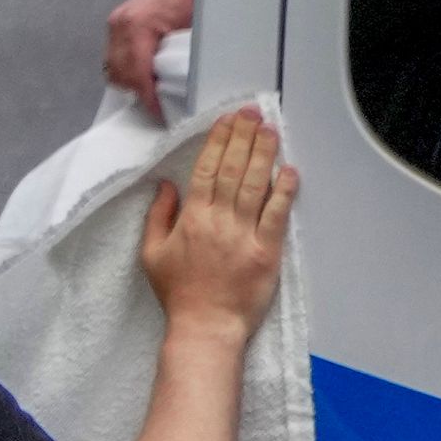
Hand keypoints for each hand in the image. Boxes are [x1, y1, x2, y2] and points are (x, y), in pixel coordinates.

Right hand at [101, 0, 198, 103]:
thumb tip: (184, 90)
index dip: (148, 96)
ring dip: (132, 82)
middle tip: (161, 106)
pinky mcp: (120, 23)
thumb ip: (185, 58)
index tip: (161, 113)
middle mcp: (121, 23)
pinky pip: (117, 56)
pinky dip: (129, 69)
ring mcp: (117, 22)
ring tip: (155, 91)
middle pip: (119, 72)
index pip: (135, 72)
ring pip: (113, 66)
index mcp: (138, 24)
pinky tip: (149, 74)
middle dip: (138, 92)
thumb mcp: (200, 27)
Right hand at [139, 101, 293, 337]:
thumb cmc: (178, 292)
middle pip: (233, 170)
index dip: (218, 141)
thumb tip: (165, 185)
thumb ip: (158, 217)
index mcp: (191, 218)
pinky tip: (289, 171)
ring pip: (255, 185)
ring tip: (270, 130)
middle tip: (252, 113)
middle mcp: (218, 220)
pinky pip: (277, 215)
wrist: (205, 326)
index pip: (206, 170)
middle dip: (243, 137)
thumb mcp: (151, 254)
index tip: (227, 120)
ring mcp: (244, 235)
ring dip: (264, 155)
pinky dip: (283, 191)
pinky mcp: (266, 251)